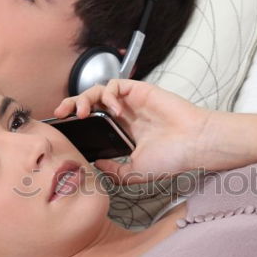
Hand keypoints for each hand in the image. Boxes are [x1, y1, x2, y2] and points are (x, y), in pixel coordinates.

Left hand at [54, 79, 211, 183]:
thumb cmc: (173, 158)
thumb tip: (96, 165)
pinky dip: (108, 94)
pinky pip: (115, 84)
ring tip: (82, 112)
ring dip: (84, 97)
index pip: (94, 121)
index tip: (64, 127)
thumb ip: (115, 171)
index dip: (77, 121)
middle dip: (71, 104)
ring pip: (99, 90)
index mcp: (124, 132)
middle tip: (62, 113)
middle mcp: (126, 115)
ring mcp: (133, 102)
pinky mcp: (140, 90)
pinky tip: (114, 110)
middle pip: (90, 102)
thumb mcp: (136, 172)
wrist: (194, 144)